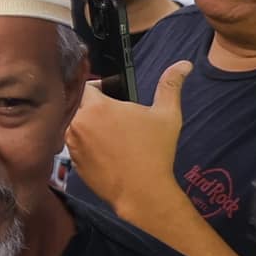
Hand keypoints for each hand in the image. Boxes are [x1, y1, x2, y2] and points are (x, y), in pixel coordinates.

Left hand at [65, 60, 189, 217]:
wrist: (142, 191)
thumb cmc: (155, 151)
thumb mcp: (167, 115)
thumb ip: (170, 85)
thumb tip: (183, 64)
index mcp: (96, 108)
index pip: (86, 86)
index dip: (98, 87)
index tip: (111, 94)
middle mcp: (77, 123)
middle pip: (79, 106)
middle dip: (94, 107)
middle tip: (115, 117)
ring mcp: (71, 144)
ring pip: (75, 125)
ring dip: (89, 125)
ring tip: (112, 134)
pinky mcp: (71, 161)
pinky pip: (75, 144)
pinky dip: (86, 144)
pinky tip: (105, 151)